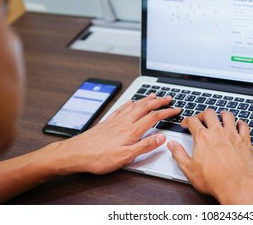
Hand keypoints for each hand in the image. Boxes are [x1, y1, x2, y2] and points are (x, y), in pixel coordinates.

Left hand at [54, 93, 180, 174]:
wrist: (76, 153)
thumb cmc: (99, 157)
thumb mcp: (126, 157)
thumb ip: (145, 146)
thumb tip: (161, 138)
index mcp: (131, 130)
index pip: (153, 117)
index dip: (167, 112)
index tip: (176, 110)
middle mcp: (124, 122)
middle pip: (145, 107)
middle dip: (159, 101)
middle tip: (169, 97)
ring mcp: (115, 120)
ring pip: (134, 105)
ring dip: (146, 99)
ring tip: (153, 95)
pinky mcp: (108, 121)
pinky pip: (122, 108)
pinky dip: (130, 102)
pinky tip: (131, 101)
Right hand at [167, 109, 252, 203]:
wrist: (236, 186)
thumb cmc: (214, 179)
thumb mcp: (189, 169)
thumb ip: (179, 154)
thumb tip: (172, 145)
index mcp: (202, 137)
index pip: (192, 120)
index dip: (187, 120)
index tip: (186, 124)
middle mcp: (217, 132)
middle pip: (209, 113)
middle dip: (203, 114)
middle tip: (201, 119)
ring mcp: (232, 135)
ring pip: (227, 115)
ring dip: (222, 114)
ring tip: (220, 117)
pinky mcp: (244, 141)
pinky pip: (244, 126)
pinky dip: (241, 123)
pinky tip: (239, 125)